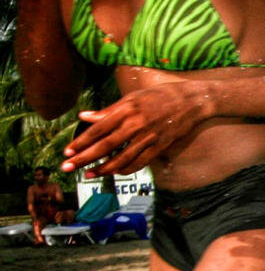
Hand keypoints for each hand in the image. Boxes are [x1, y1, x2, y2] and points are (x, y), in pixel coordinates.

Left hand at [62, 81, 210, 174]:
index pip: (98, 129)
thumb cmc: (160, 95)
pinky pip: (140, 162)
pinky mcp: (160, 146)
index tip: (67, 151)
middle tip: (67, 167)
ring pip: (121, 158)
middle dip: (84, 158)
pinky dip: (125, 169)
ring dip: (103, 168)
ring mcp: (149, 137)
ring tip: (88, 174)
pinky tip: (114, 172)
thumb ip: (108, 110)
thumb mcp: (132, 97)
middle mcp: (136, 124)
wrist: (192, 101)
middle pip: (105, 146)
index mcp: (127, 109)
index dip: (81, 142)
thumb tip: (84, 116)